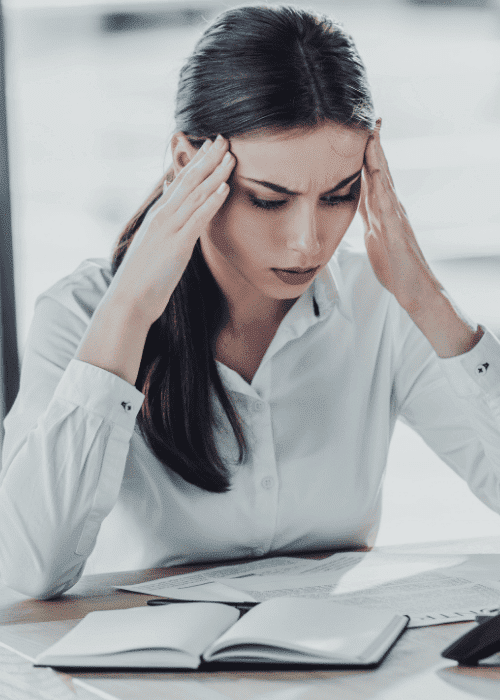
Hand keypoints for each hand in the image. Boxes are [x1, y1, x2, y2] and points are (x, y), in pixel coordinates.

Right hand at [112, 135, 234, 324]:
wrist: (128, 300)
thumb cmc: (142, 275)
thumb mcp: (153, 241)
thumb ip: (163, 218)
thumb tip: (170, 196)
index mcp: (158, 214)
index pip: (180, 181)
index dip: (197, 161)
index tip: (212, 145)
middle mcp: (162, 216)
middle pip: (188, 181)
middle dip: (208, 159)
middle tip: (224, 139)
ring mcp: (169, 229)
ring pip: (195, 195)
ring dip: (215, 174)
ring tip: (231, 156)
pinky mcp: (177, 246)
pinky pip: (197, 219)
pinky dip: (211, 202)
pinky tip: (225, 188)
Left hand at [358, 120, 440, 313]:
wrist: (413, 290)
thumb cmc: (394, 265)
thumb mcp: (373, 234)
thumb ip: (367, 215)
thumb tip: (355, 198)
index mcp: (382, 209)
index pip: (372, 174)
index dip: (364, 152)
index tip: (358, 128)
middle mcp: (391, 208)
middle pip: (381, 170)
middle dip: (374, 144)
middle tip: (370, 117)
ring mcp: (396, 219)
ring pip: (386, 183)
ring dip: (379, 158)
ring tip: (372, 135)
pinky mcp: (396, 234)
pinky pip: (389, 209)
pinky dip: (383, 190)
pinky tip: (378, 175)